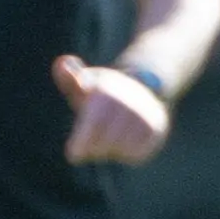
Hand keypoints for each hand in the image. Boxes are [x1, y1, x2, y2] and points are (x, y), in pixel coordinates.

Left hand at [55, 51, 172, 165]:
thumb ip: (70, 78)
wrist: (143, 88)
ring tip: (105, 140)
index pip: (94, 122)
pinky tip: (120, 144)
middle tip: (87, 148)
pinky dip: (126, 154)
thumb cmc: (101, 92)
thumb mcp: (84, 83)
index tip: (73, 156)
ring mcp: (146, 116)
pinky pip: (137, 153)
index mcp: (107, 92)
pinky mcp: (157, 130)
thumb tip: (62, 62)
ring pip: (121, 148)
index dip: (82, 141)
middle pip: (106, 139)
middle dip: (93, 148)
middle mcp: (129, 103)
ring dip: (109, 150)